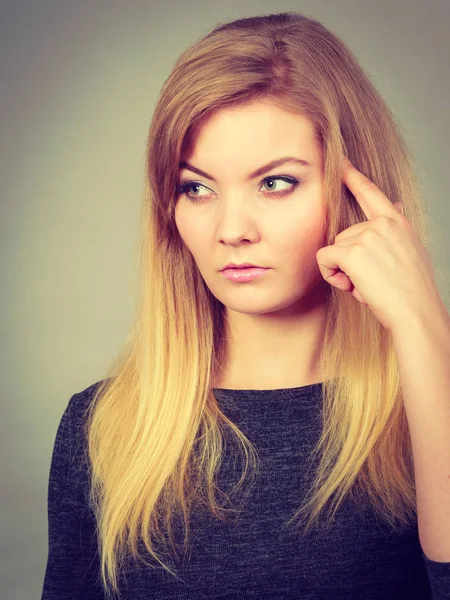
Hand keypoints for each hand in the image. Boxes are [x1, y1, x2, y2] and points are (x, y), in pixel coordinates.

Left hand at [316, 156, 444, 332]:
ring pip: (333, 249)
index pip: (371, 193)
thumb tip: (394, 204)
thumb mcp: (408, 251)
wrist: (416, 313)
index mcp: (397, 223)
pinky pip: (325, 259)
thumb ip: (394, 230)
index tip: (340, 160)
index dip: (353, 176)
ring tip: (368, 285)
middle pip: (343, 235)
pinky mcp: (353, 252)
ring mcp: (368, 236)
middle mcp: (383, 224)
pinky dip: (332, 276)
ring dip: (342, 271)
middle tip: (371, 280)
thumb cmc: (411, 291)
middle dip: (349, 260)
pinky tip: (353, 287)